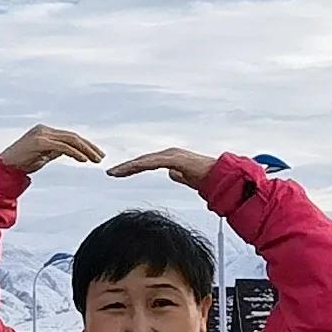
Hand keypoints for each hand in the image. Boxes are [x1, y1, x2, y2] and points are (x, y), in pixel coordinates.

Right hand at [0, 124, 103, 176]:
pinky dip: (75, 153)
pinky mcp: (40, 142)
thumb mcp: (42, 156)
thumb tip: (70, 151)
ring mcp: (41, 134)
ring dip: (86, 150)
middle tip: (101, 157)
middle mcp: (44, 130)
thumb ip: (55, 151)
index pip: (69, 136)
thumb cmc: (20, 164)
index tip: (96, 154)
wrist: (3, 168)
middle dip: (89, 146)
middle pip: (72, 136)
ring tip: (96, 159)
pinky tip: (84, 160)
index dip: (85, 145)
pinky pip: (63, 147)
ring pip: (70, 140)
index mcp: (44, 131)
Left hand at [106, 147, 221, 187]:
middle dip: (126, 167)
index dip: (131, 168)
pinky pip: (154, 163)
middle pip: (142, 160)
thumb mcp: (187, 178)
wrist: (220, 177)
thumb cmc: (206, 178)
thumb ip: (179, 176)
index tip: (118, 174)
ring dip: (129, 167)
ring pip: (145, 161)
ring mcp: (171, 155)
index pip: (146, 163)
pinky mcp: (175, 159)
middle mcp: (169, 154)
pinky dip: (141, 166)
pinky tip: (130, 170)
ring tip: (115, 173)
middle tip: (110, 172)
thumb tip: (171, 174)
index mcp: (170, 158)